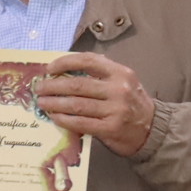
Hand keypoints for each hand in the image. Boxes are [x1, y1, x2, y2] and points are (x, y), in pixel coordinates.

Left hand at [39, 52, 155, 156]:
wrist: (151, 128)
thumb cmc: (130, 102)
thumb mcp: (122, 81)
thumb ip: (100, 73)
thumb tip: (64, 69)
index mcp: (120, 73)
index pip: (89, 61)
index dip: (65, 62)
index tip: (49, 68)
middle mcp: (119, 89)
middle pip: (77, 85)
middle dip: (53, 86)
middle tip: (39, 88)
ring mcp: (115, 110)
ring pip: (76, 105)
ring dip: (54, 103)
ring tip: (42, 102)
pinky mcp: (110, 128)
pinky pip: (80, 123)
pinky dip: (63, 119)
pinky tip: (54, 116)